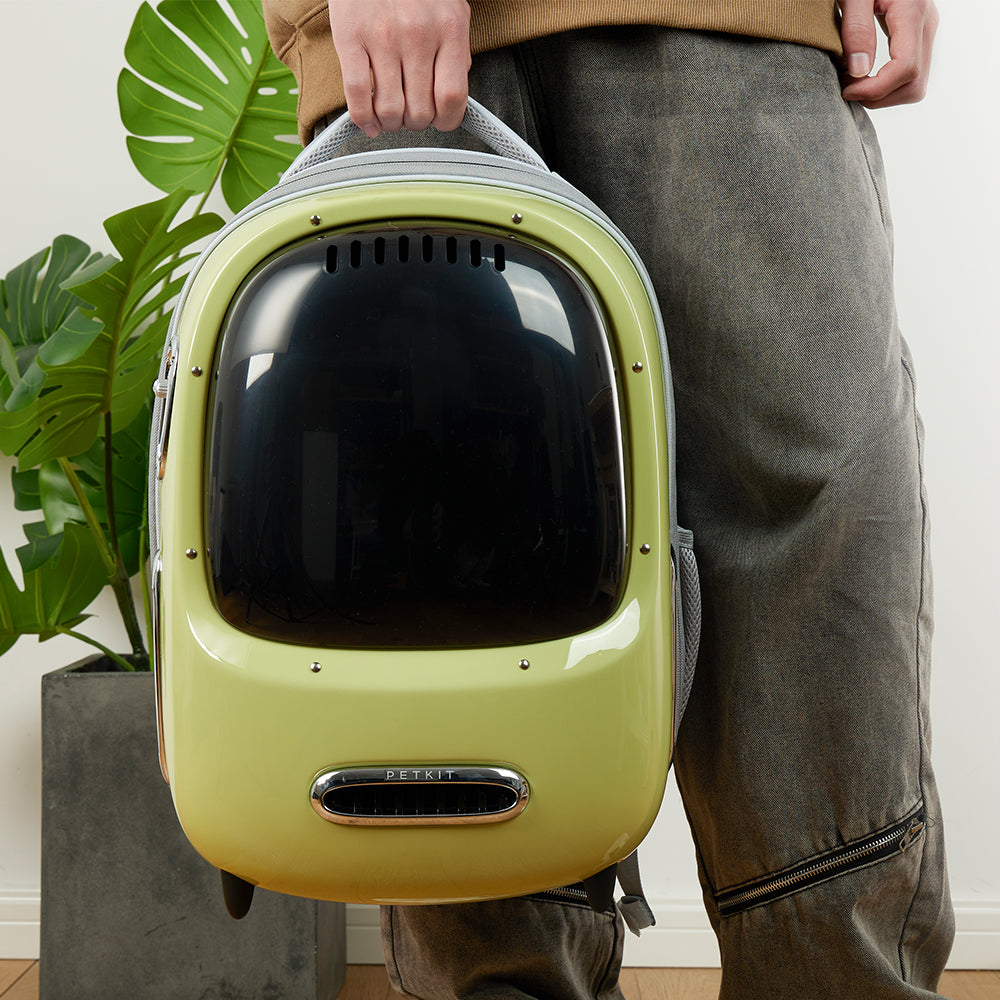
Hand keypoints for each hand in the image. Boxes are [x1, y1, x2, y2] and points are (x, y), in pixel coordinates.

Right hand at [329, 0, 470, 136]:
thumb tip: (453, 92)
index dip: (446, 121)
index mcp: (449, 28)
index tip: (440, 122)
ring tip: (390, 115)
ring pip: (390, 109)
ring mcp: (383, 38)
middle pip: (420, 110)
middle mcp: (418, 35)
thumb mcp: (450, 9)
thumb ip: (456, 50)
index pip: (452, 97)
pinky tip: (368, 120)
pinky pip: (357, 94)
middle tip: (410, 115)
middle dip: (415, 123)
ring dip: (390, 123)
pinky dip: (363, 118)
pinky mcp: (350, 37)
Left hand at [840, 0, 938, 107]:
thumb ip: (856, 29)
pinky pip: (911, 75)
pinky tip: (864, 77)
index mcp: (912, 12)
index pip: (906, 68)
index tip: (846, 89)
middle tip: (848, 89)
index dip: (875, 89)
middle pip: (914, 84)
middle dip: (879, 97)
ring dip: (884, 95)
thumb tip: (860, 70)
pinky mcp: (919, 37)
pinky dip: (888, 86)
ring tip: (854, 84)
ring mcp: (926, 31)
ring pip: (915, 85)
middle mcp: (926, 24)